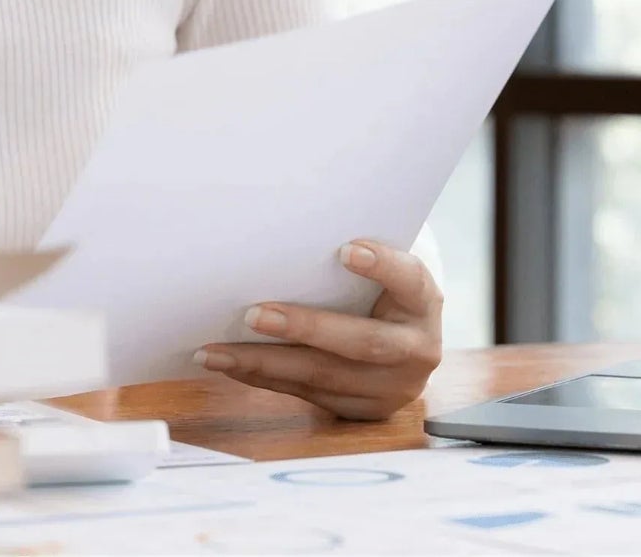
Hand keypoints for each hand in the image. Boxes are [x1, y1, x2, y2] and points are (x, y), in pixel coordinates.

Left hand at [193, 241, 442, 420]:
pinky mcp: (363, 411)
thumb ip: (350, 259)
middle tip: (253, 314)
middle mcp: (417, 349)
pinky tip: (231, 366)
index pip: (409, 279)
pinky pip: (308, 395)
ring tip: (217, 351)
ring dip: (264, 364)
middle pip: (361, 342)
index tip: (345, 250)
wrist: (404, 338)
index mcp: (423, 301)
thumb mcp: (381, 270)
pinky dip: (265, 380)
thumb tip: (282, 229)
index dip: (382, 265)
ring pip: (325, 378)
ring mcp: (392, 388)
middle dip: (304, 328)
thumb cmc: (377, 287)